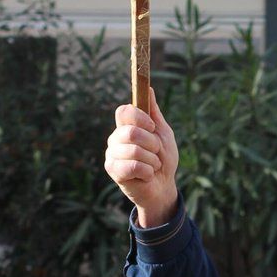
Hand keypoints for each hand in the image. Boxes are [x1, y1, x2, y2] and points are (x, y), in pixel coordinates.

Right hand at [105, 87, 178, 227]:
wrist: (164, 187)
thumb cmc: (163, 160)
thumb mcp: (163, 134)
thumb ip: (154, 113)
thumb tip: (149, 89)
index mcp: (126, 127)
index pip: (124, 111)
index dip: (140, 118)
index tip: (152, 127)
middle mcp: (115, 138)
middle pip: (131, 132)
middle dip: (152, 144)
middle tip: (156, 152)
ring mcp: (112, 154)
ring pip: (134, 150)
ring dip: (152, 160)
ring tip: (152, 166)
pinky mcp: (113, 170)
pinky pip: (134, 166)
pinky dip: (147, 171)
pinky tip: (147, 175)